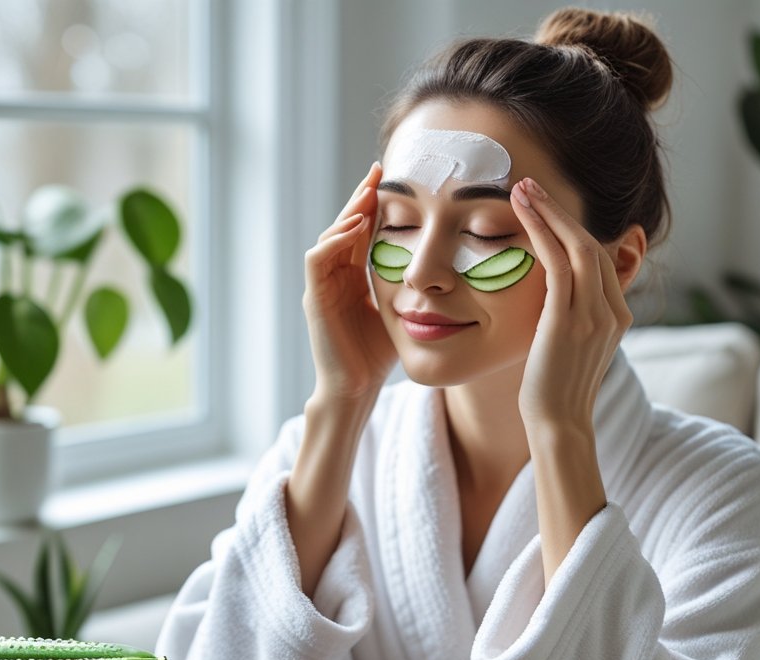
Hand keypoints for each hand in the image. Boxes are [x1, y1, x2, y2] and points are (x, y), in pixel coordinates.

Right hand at [302, 163, 397, 401]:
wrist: (357, 387)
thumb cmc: (379, 355)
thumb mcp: (402, 309)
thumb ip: (412, 285)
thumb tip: (445, 266)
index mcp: (354, 276)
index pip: (363, 230)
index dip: (375, 204)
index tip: (395, 178)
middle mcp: (335, 275)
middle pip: (345, 225)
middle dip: (361, 197)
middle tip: (380, 171)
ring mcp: (322, 285)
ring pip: (330, 235)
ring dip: (348, 213)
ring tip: (369, 194)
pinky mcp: (314, 297)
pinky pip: (317, 258)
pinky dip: (334, 240)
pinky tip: (356, 227)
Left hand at [509, 177, 632, 433]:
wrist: (559, 426)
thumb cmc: (554, 393)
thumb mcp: (568, 349)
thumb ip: (569, 319)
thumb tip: (551, 300)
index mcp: (617, 316)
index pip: (598, 259)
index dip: (571, 229)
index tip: (545, 208)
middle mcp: (612, 311)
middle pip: (592, 245)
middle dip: (560, 212)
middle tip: (530, 185)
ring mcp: (595, 316)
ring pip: (577, 247)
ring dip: (548, 213)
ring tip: (522, 188)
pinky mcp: (570, 322)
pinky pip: (558, 264)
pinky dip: (541, 233)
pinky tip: (522, 214)